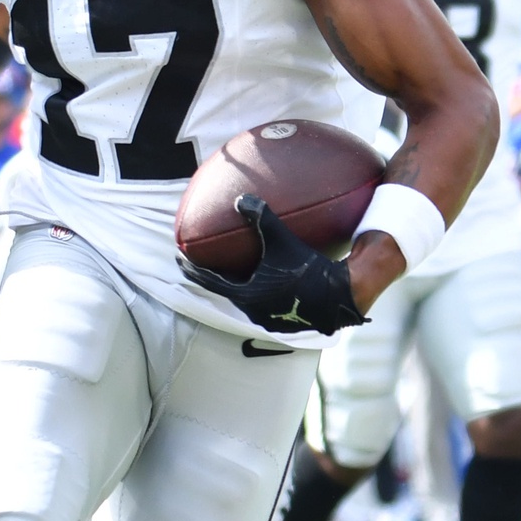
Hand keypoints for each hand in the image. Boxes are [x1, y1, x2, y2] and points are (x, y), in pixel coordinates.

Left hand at [177, 195, 367, 336]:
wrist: (340, 294)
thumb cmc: (308, 268)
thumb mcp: (282, 240)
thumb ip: (261, 218)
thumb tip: (241, 198)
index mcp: (246, 293)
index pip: (210, 281)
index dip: (193, 270)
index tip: (181, 260)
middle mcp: (254, 310)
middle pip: (227, 292)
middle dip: (216, 278)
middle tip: (206, 264)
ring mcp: (270, 319)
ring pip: (247, 301)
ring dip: (240, 287)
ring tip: (237, 274)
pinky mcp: (286, 322)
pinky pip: (265, 306)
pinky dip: (259, 293)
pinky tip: (267, 284)